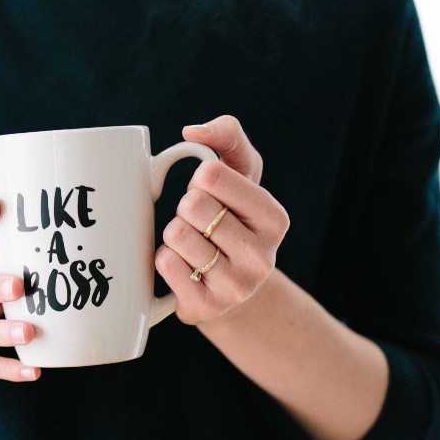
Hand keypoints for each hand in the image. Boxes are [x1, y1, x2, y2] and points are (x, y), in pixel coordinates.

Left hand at [155, 115, 289, 323]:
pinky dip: (164, 258)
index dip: (200, 180)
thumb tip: (192, 132)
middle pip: (191, 205)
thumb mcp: (240, 173)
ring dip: (174, 235)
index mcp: (274, 218)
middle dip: (185, 208)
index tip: (211, 194)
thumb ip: (227, 136)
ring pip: (176, 235)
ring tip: (193, 246)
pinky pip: (164, 263)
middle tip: (200, 223)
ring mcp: (236, 287)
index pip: (210, 175)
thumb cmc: (231, 218)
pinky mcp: (206, 308)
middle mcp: (262, 256)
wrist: (229, 286)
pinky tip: (184, 267)